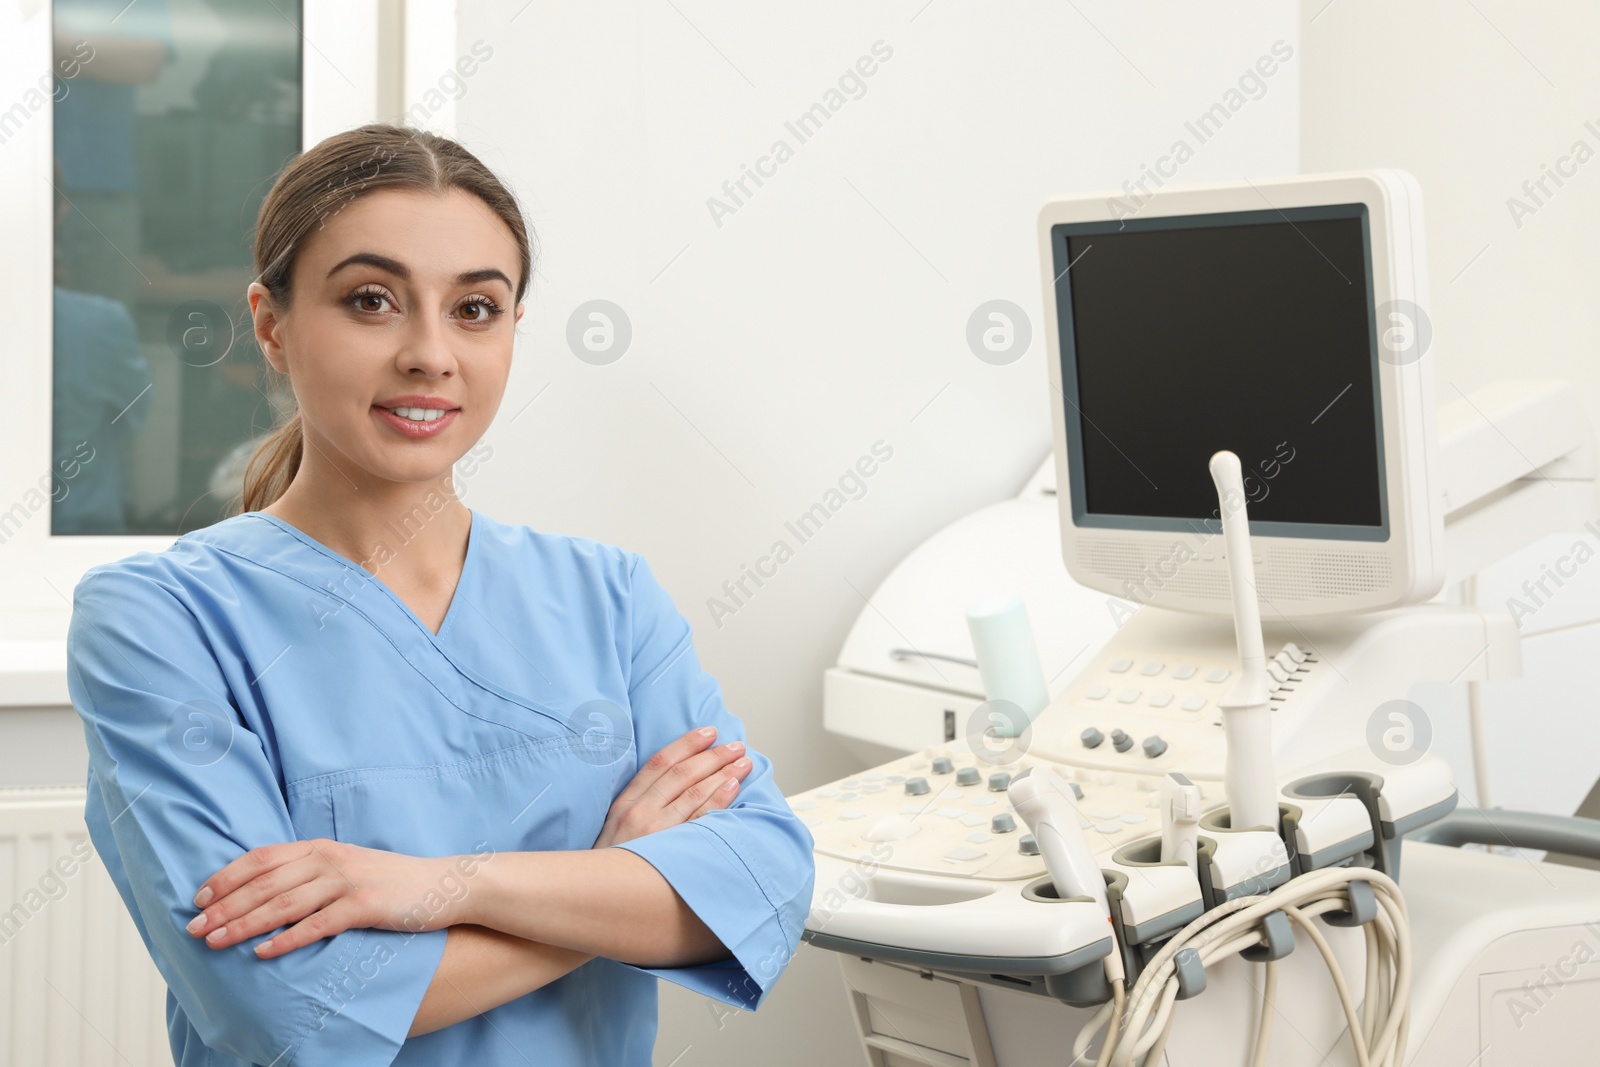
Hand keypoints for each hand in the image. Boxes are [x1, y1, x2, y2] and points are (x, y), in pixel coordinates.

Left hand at [184, 839, 488, 958]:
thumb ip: (311, 871)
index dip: (227, 876)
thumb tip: (267, 890)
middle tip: (193, 928)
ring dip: (243, 924)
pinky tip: (263, 953)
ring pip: (283, 904)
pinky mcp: (365, 906)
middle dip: (224, 906)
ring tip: (215, 941)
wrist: (445, 885)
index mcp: (321, 847)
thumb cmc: (392, 881)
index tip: (198, 897)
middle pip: (264, 883)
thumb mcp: (348, 866)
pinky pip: (317, 925)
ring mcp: (347, 882)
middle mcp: (329, 860)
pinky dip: (286, 939)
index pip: (262, 858)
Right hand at [594, 726, 752, 848]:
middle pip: (683, 774)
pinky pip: (699, 821)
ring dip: (723, 774)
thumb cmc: (612, 861)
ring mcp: (655, 832)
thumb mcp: (613, 825)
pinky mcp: (669, 851)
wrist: (599, 895)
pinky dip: (718, 801)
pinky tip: (733, 787)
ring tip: (743, 764)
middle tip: (736, 746)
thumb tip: (674, 779)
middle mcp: (639, 812)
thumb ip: (638, 801)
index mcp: (625, 802)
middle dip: (713, 756)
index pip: (660, 762)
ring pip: (694, 793)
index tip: (709, 733)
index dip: (687, 744)